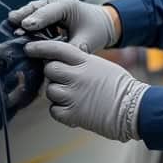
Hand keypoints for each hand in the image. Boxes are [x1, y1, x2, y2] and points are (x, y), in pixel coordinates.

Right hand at [9, 0, 119, 53]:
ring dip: (22, 15)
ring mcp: (51, 4)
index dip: (38, 19)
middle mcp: (58, 2)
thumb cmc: (95, 31)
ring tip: (10, 22)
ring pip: (33, 8)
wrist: (101, 23)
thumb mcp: (86, 42)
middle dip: (25, 15)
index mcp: (69, 6)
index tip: (26, 26)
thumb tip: (53, 61)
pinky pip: (33, 13)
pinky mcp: (46, 10)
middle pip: (38, 7)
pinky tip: (14, 26)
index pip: (50, 12)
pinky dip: (24, 19)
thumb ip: (70, 50)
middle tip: (12, 22)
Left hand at [24, 40, 147, 142]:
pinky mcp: (73, 114)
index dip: (40, 47)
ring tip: (72, 97)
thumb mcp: (101, 66)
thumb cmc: (121, 87)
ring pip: (50, 91)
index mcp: (85, 62)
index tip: (29, 48)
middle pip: (49, 70)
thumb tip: (63, 64)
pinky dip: (60, 111)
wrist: (134, 109)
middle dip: (52, 74)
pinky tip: (72, 109)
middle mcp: (77, 76)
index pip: (57, 49)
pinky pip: (54, 110)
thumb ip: (82, 63)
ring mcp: (73, 96)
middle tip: (62, 80)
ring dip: (56, 94)